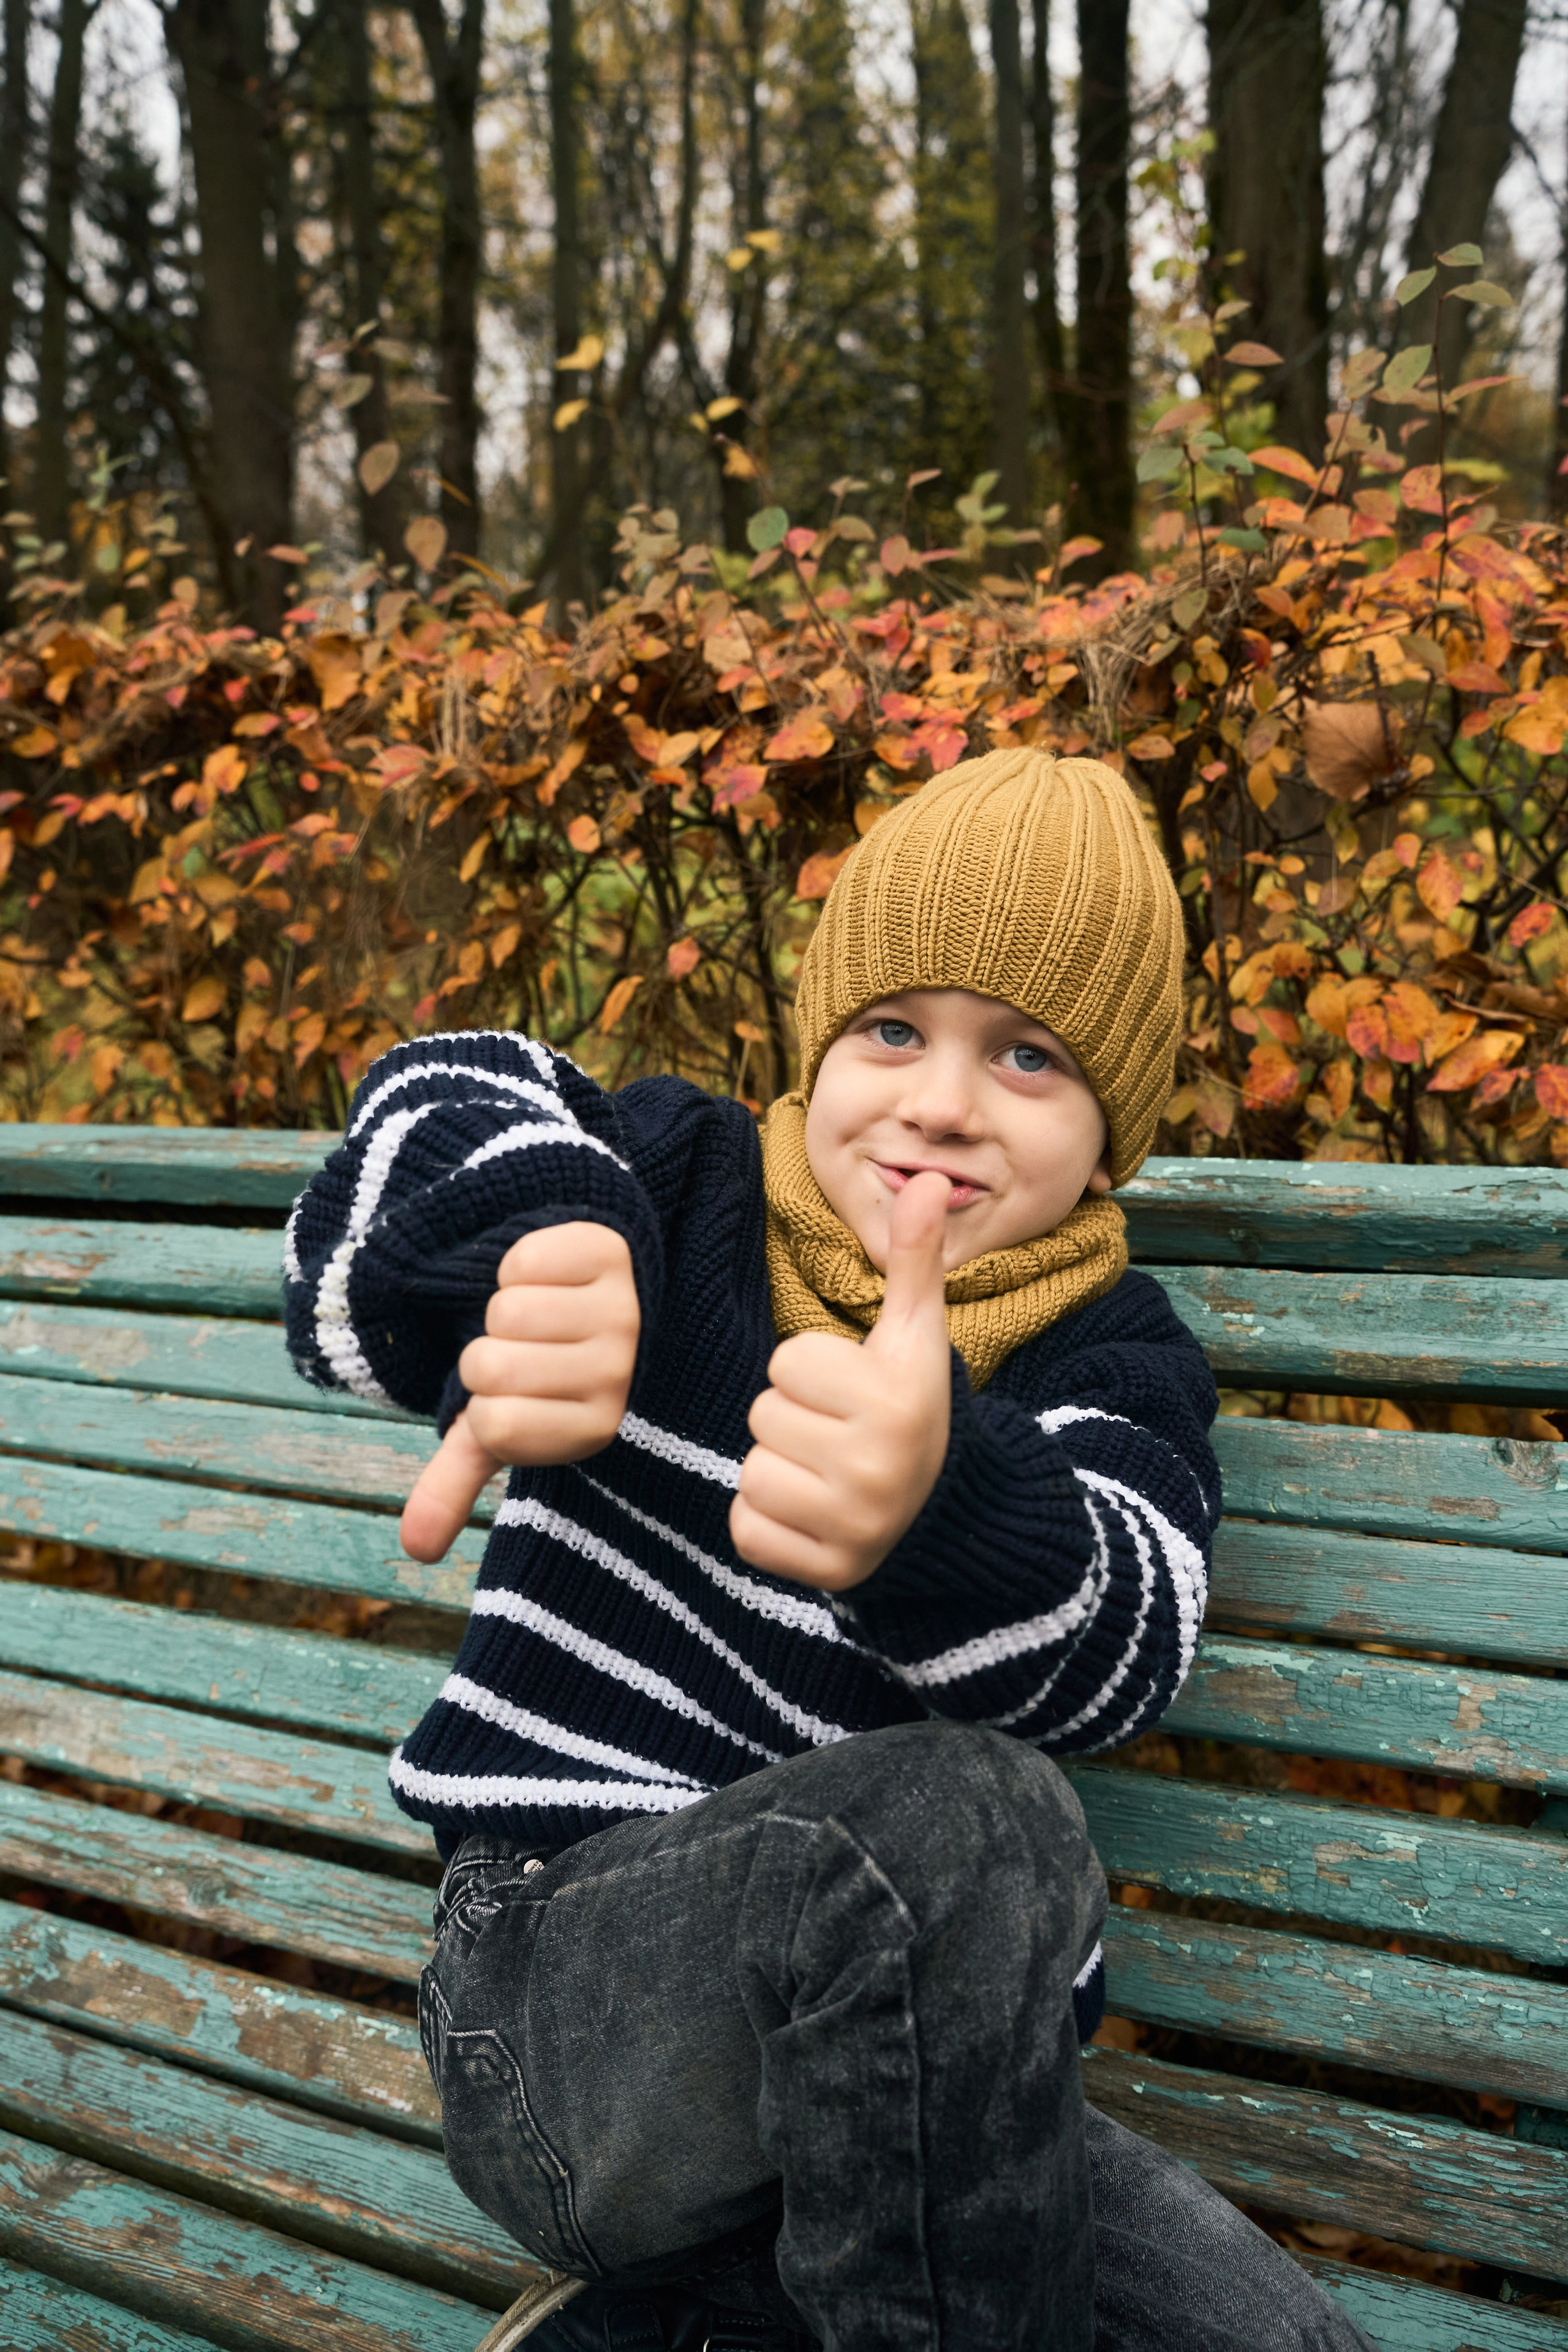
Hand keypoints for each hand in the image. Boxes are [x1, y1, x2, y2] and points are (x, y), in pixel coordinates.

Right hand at [400, 1221, 639, 1564]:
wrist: (604, 1297)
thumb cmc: (543, 1372)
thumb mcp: (501, 1426)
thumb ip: (458, 1482)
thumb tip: (414, 1550)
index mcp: (594, 1428)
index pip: (493, 1425)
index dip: (484, 1406)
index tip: (514, 1398)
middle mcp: (618, 1373)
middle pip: (490, 1364)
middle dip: (488, 1355)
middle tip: (524, 1352)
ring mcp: (623, 1312)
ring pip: (506, 1310)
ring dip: (504, 1308)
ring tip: (538, 1317)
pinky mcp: (613, 1254)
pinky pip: (525, 1260)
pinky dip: (519, 1265)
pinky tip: (552, 1278)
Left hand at [730, 1170, 952, 1590]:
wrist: (946, 1511)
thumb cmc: (912, 1405)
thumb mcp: (917, 1335)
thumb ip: (915, 1258)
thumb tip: (927, 1178)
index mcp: (892, 1400)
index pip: (786, 1361)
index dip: (810, 1370)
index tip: (850, 1390)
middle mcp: (875, 1466)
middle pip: (764, 1415)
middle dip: (792, 1419)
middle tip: (837, 1433)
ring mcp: (851, 1525)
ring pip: (752, 1474)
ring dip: (778, 1470)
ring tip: (827, 1472)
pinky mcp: (825, 1570)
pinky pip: (746, 1530)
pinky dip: (768, 1523)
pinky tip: (813, 1513)